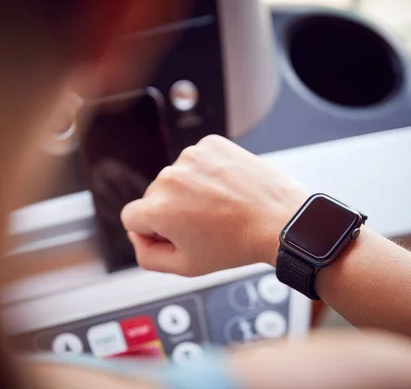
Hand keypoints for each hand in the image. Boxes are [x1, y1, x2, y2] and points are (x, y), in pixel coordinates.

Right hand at [121, 135, 307, 275]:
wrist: (279, 221)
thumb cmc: (236, 245)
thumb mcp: (186, 266)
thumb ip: (148, 256)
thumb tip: (138, 235)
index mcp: (158, 209)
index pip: (132, 218)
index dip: (151, 232)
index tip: (175, 235)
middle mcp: (170, 178)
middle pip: (154, 196)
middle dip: (171, 210)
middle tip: (203, 224)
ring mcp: (191, 157)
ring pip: (175, 178)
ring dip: (189, 190)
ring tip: (219, 206)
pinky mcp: (210, 145)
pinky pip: (196, 161)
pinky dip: (206, 173)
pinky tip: (225, 188)